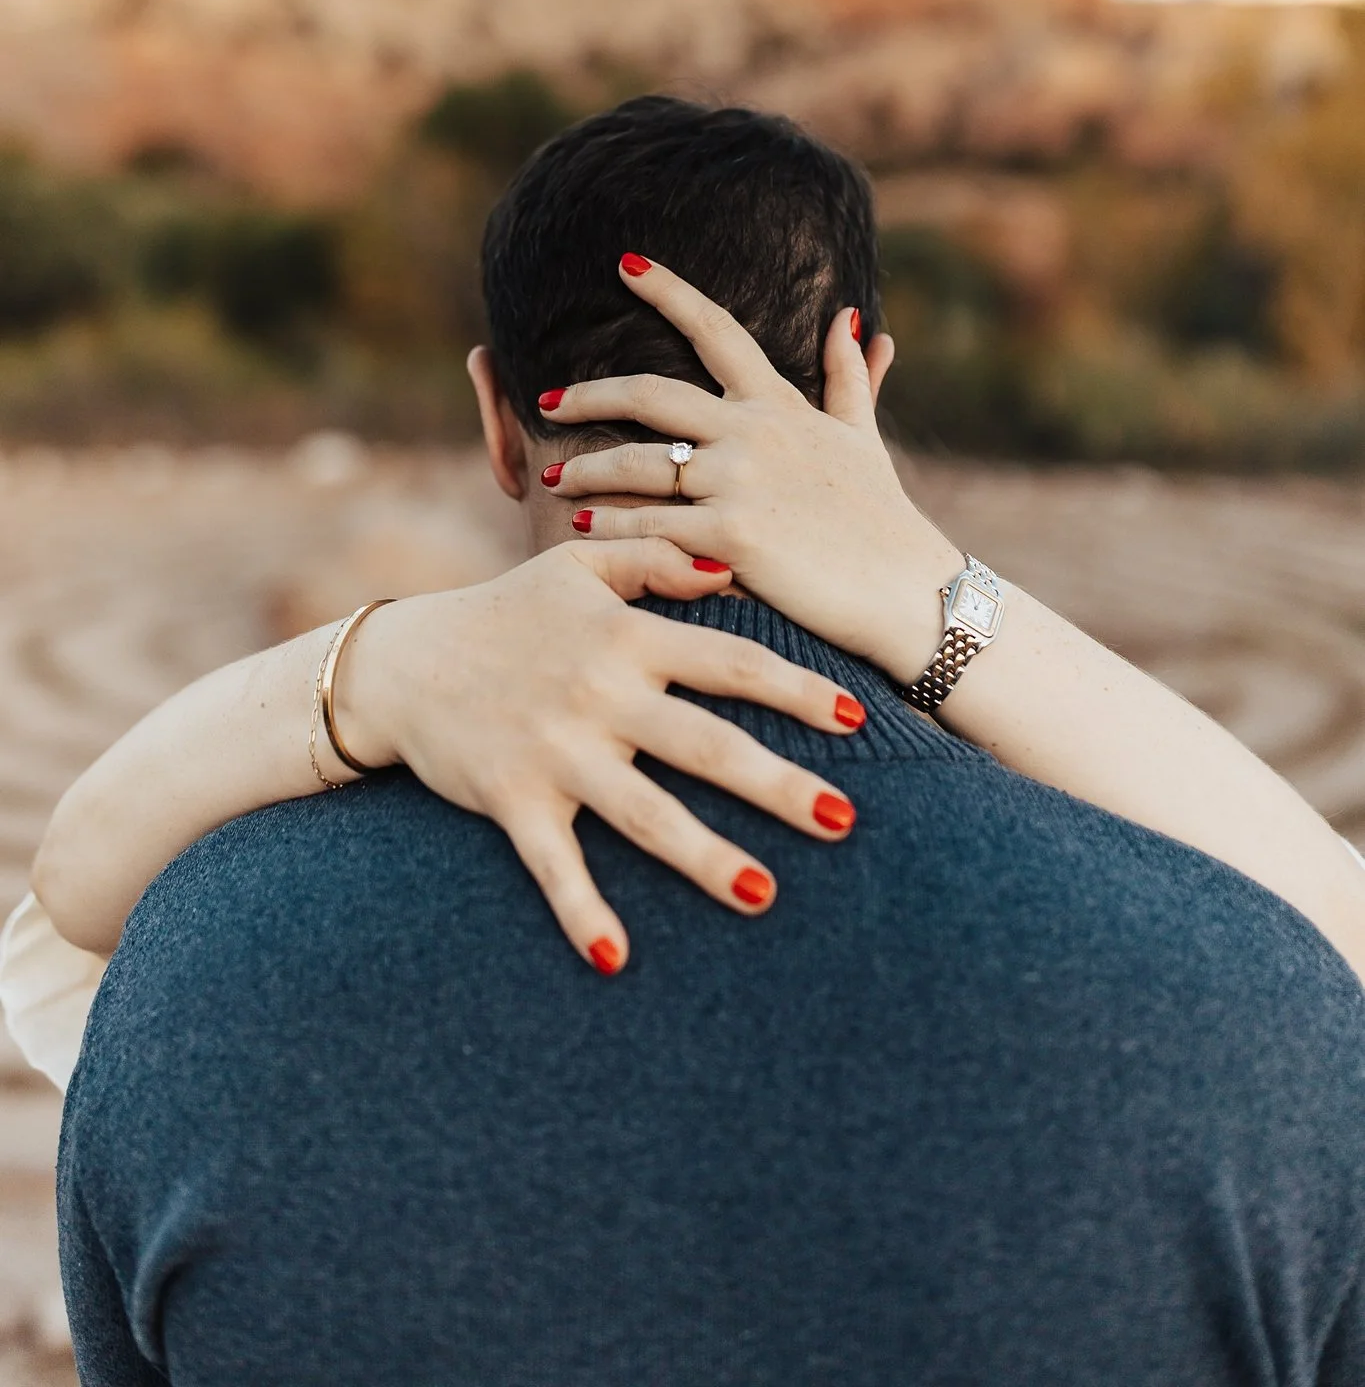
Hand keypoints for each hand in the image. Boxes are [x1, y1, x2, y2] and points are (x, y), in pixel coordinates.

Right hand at [337, 539, 863, 973]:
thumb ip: (654, 562)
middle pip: (704, 745)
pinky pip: (553, 865)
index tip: (858, 717)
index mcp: (626, 638)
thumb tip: (729, 570)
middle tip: (845, 819)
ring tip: (764, 895)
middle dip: (777, 784)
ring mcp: (556, 752)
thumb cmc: (504, 611)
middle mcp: (599, 695)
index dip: (795, 689)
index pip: (729, 662)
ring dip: (703, 858)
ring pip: (643, 812)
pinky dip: (580, 912)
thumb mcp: (577, 568)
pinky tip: (616, 957)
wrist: (401, 662)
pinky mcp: (513, 800)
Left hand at [540, 257, 963, 684]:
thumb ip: (849, 376)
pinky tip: (579, 526)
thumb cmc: (882, 516)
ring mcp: (740, 482)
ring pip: (638, 463)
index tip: (626, 263)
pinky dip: (610, 524)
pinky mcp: (731, 536)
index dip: (669, 290)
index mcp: (778, 404)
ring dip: (586, 469)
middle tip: (546, 398)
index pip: (716, 329)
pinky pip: (651, 525)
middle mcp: (752, 432)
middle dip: (589, 393)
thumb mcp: (863, 436)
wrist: (906, 588)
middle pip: (649, 393)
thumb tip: (848, 316)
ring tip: (551, 476)